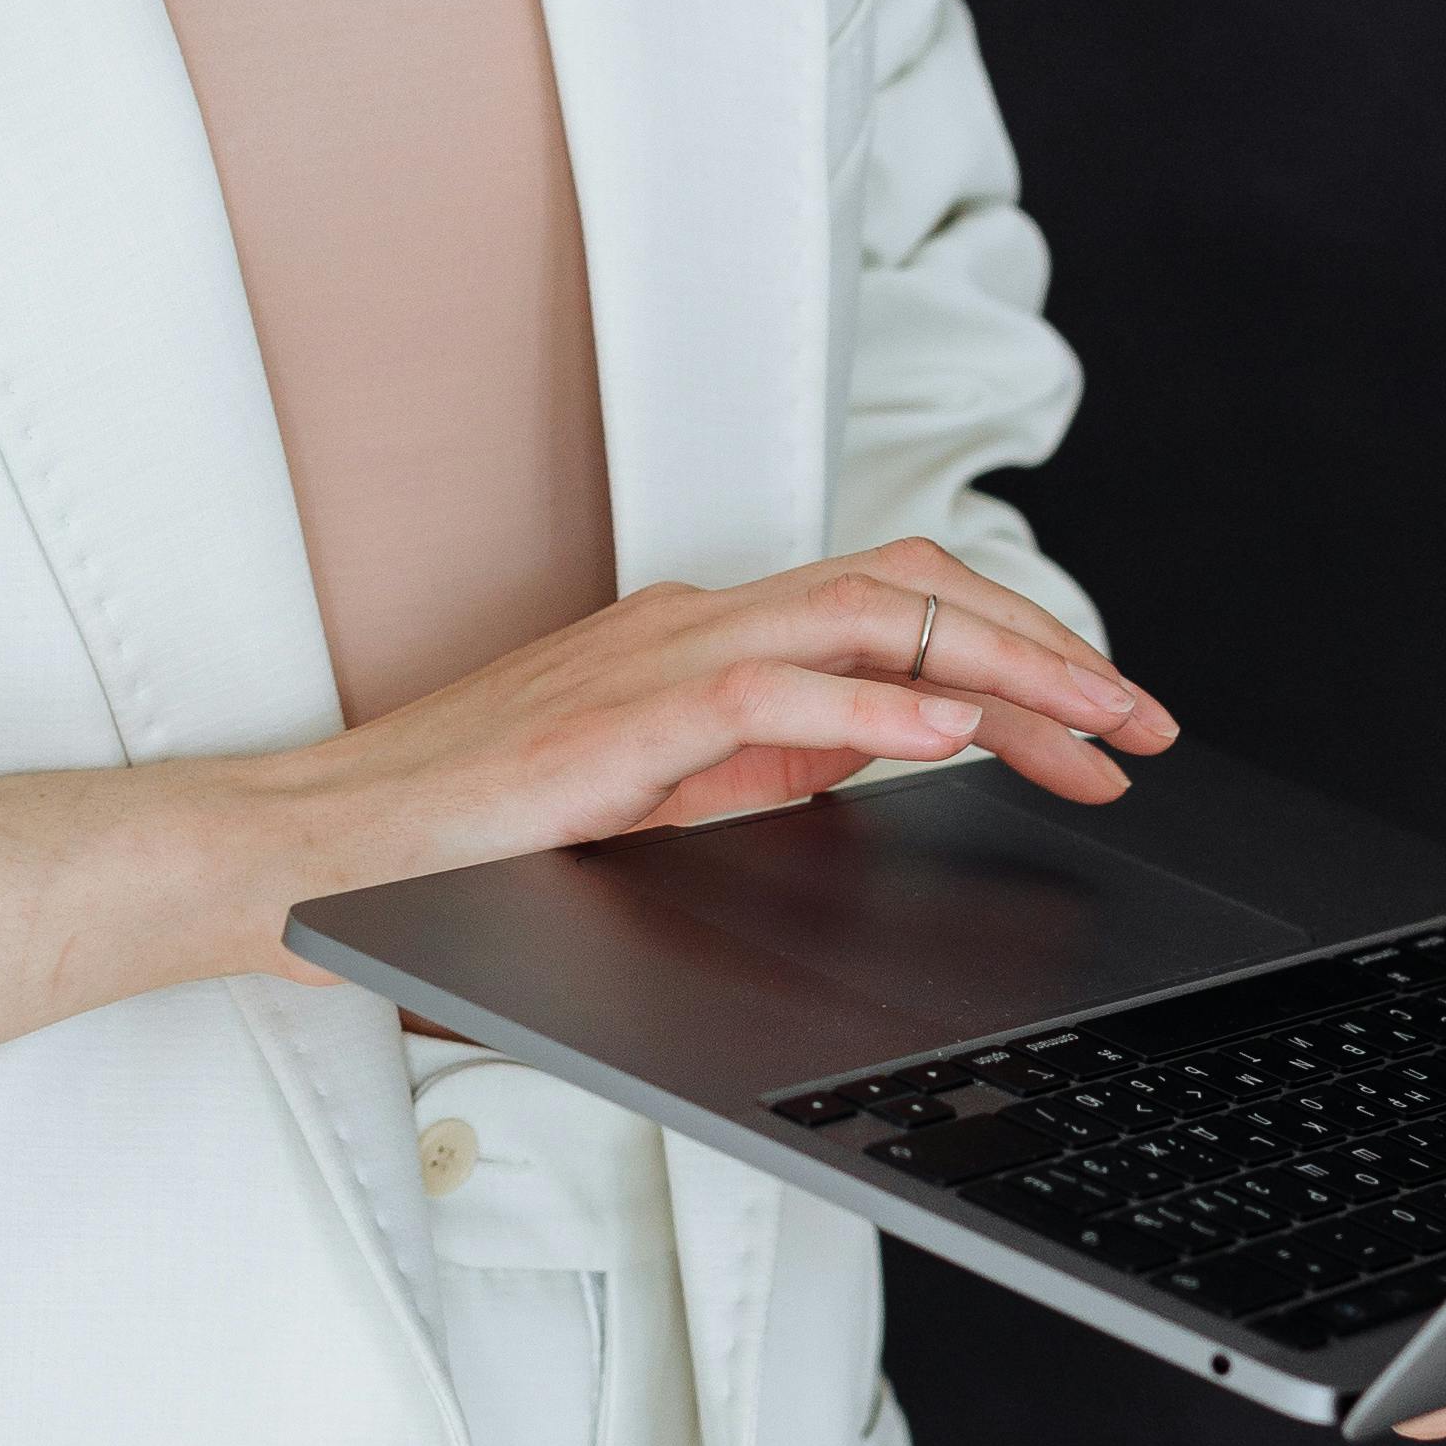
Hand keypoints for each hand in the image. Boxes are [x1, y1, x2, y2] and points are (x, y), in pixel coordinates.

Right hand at [0, 547, 1169, 1133]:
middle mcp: (689, 628)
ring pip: (867, 619)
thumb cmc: (450, 850)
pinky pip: (771, 696)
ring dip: (1001, 664)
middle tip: (1145, 723)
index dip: (1018, 656)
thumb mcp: (643, 813)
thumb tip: (865, 778)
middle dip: (1051, 650)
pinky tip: (949, 741)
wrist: (300, 856)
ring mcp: (650, 665)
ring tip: (1094, 717)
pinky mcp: (612, 725)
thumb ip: (747, 784)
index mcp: (700, 647)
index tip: (1103, 732)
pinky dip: (874, 710)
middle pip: (911, 589)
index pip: (895, 612)